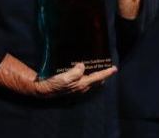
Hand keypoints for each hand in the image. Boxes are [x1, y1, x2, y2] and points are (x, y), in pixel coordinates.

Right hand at [0, 55, 116, 97]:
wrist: (43, 90)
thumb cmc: (54, 84)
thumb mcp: (65, 77)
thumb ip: (76, 72)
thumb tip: (82, 66)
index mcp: (82, 84)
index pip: (98, 77)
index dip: (107, 73)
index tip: (115, 68)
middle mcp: (82, 87)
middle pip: (96, 80)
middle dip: (103, 74)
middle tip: (107, 66)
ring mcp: (77, 88)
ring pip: (90, 81)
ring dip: (95, 75)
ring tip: (97, 67)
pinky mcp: (72, 86)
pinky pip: (83, 80)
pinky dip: (87, 75)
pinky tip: (84, 70)